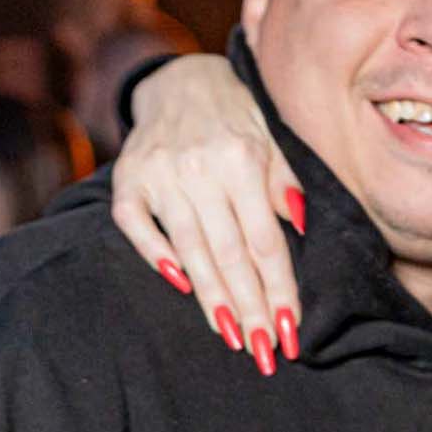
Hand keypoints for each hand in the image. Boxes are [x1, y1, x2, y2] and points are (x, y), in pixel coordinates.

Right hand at [109, 54, 306, 373]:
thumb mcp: (272, 137)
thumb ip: (286, 180)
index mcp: (242, 158)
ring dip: (211, 297)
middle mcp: (199, 167)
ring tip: (231, 336)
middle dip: (249, 307)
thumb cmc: (237, 117)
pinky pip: (136, 225)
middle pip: (229, 252)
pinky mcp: (127, 179)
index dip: (279, 288)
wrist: (180, 80)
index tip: (289, 330)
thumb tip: (304, 224)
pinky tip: (180, 286)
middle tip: (263, 352)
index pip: (265, 240)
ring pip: (189, 248)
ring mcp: (159, 174)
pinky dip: (155, 254)